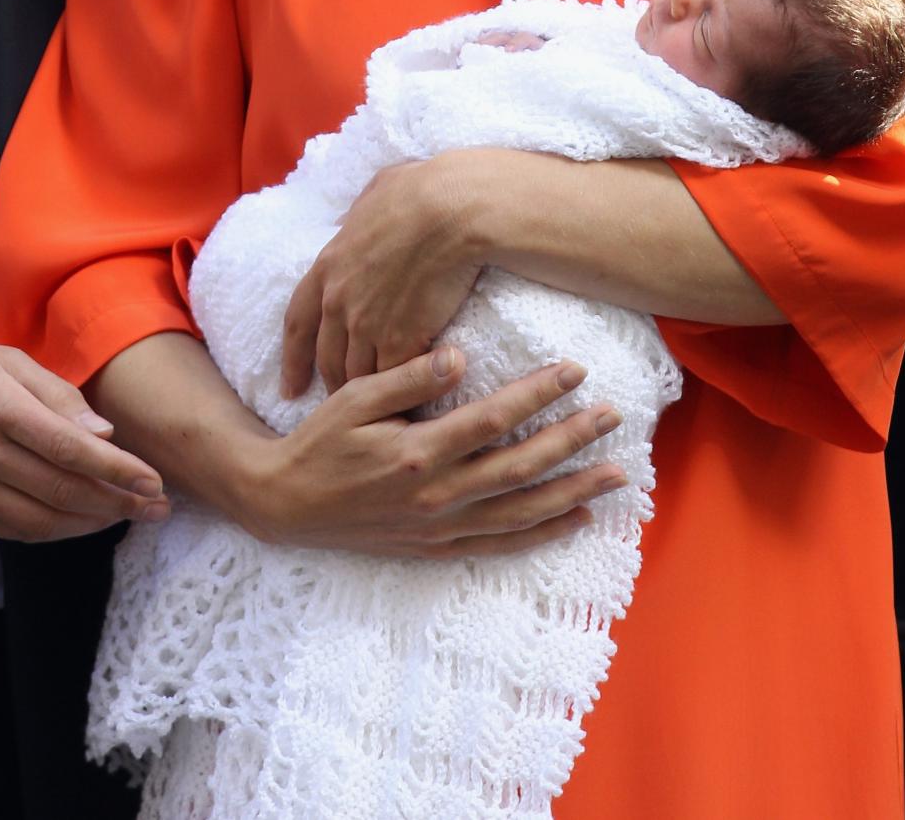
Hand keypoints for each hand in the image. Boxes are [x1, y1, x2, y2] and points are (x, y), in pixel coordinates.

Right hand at [0, 337, 170, 543]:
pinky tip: (81, 522)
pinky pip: (16, 532)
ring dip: (93, 524)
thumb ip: (52, 393)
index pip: (71, 450)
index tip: (154, 481)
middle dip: (120, 503)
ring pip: (44, 521)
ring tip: (127, 516)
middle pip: (65, 491)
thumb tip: (101, 433)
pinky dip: (56, 532)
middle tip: (157, 507)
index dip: (119, 471)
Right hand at [255, 348, 625, 559]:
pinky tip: (578, 518)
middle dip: (574, 440)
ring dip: (574, 490)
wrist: (287, 504)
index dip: (538, 394)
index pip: (494, 418)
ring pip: (523, 510)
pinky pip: (503, 543)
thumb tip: (462, 357)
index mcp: (417, 451)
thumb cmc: (320, 441)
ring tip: (617, 472)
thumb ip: (409, 377)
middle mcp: (438, 495)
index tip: (574, 370)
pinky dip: (545, 532)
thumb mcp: (354, 398)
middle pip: (523, 466)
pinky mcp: (439, 548)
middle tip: (614, 416)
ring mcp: (442, 527)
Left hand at [281, 152, 483, 395]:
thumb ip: (356, 216)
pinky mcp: (401, 340)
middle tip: (344, 407)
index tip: (290, 388)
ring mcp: (367, 324)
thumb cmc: (417, 192)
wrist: (449, 210)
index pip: (297, 323)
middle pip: (328, 359)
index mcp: (327, 266)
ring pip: (359, 377)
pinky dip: (401, 393)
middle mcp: (338, 301)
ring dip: (369, 395)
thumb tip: (348, 222)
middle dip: (334, 385)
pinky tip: (412, 404)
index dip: (293, 360)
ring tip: (382, 414)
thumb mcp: (372, 194)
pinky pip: (393, 379)